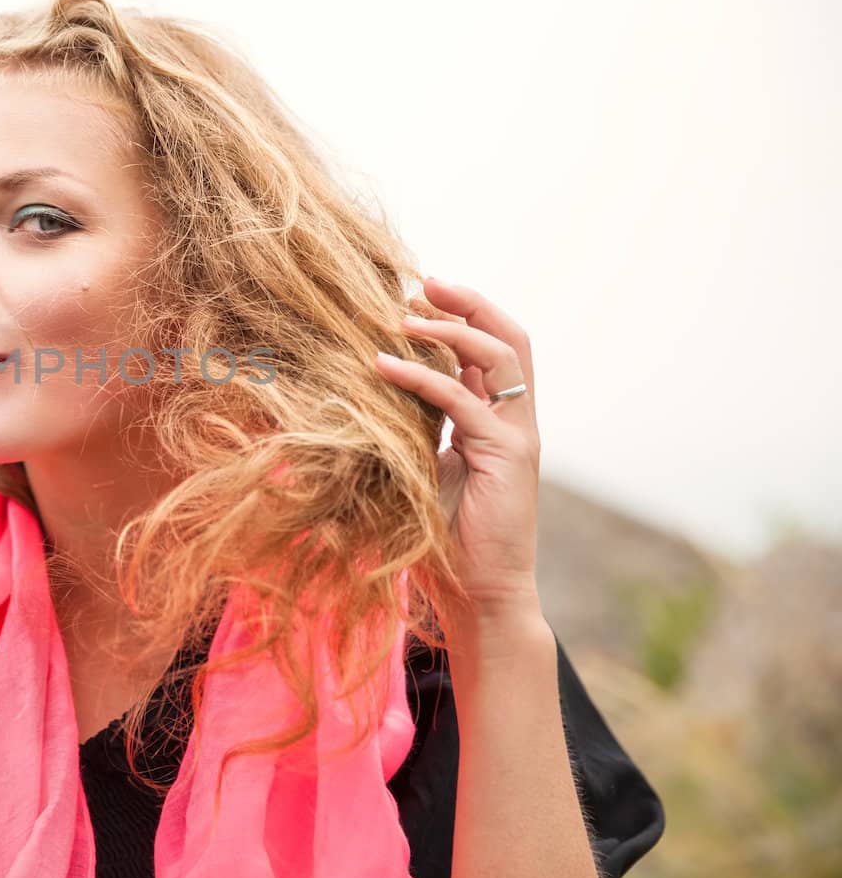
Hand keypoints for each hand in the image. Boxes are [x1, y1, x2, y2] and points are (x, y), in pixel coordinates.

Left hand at [375, 277, 542, 628]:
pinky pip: (465, 402)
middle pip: (510, 337)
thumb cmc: (444, 540)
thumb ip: (411, 434)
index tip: (418, 293)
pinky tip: (381, 366)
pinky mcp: (509, 457)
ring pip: (500, 356)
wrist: (480, 595)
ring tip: (403, 315)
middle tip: (423, 281)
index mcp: (499, 421)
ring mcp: (518, 436)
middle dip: (469, 302)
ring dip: (450, 328)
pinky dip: (423, 377)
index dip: (463, 314)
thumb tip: (360, 404)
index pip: (494, 349)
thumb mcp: (422, 471)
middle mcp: (517, 421)